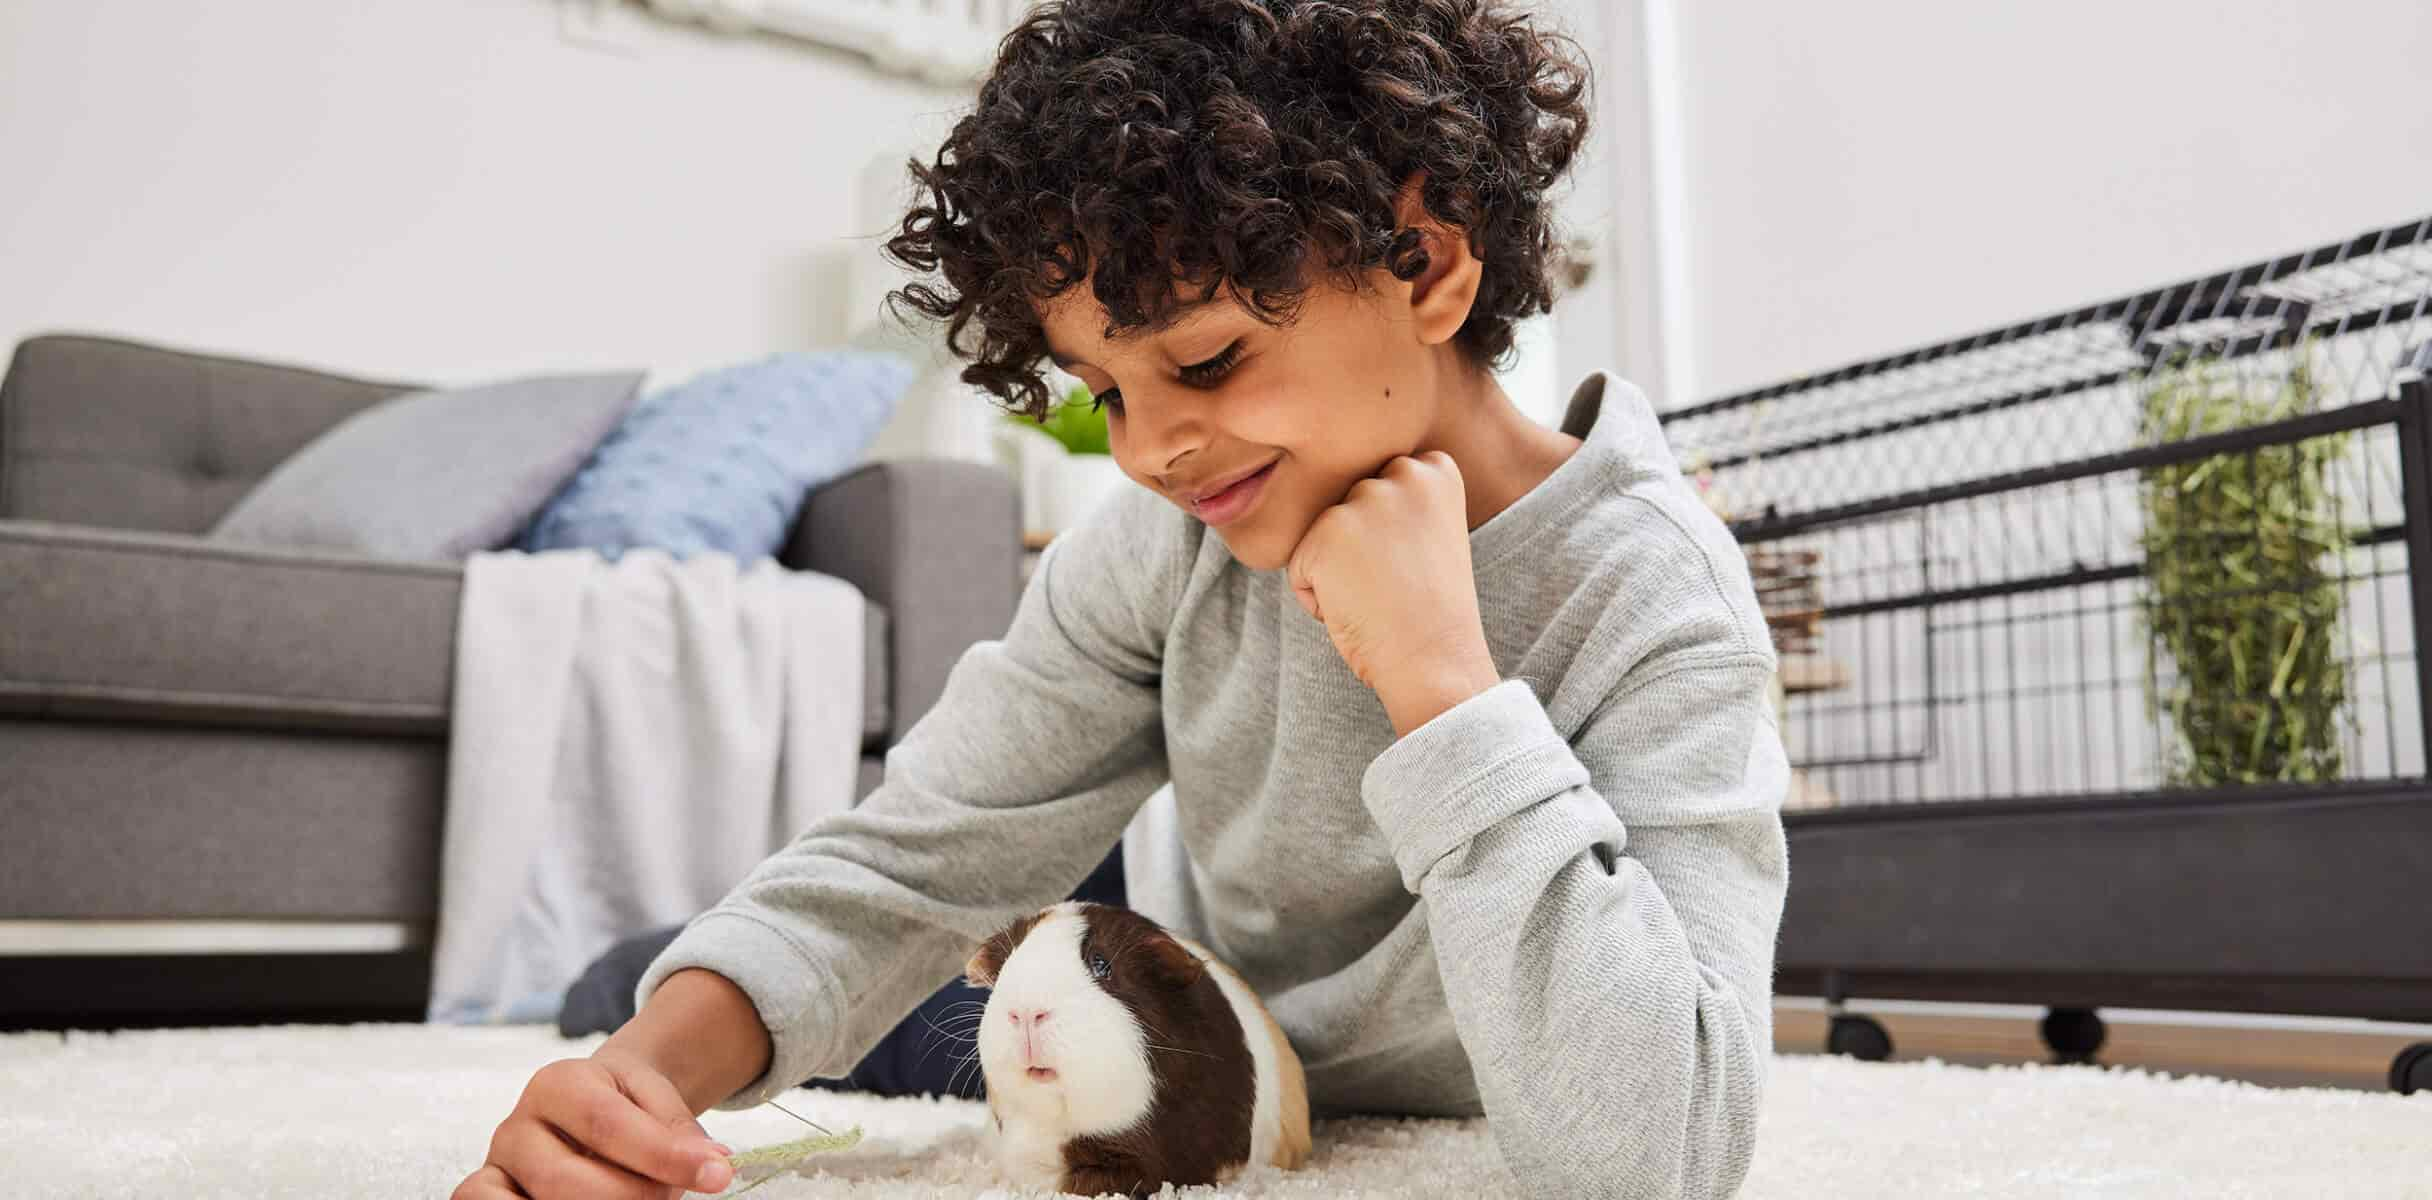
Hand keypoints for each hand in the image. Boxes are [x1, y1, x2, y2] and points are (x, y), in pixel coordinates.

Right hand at [452, 1051, 735, 1198]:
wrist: (586, 1107)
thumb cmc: (626, 1105)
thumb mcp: (655, 1099)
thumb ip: (678, 1130)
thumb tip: (714, 1165)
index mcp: (558, 1084)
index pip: (607, 1124)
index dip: (663, 1155)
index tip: (716, 1175)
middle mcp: (516, 1126)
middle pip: (566, 1179)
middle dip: (633, 1196)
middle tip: (671, 1193)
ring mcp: (497, 1167)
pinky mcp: (488, 1194)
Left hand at [1287, 451, 1499, 735]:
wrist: (1434, 660)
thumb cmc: (1430, 611)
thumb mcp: (1430, 533)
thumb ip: (1397, 501)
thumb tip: (1342, 493)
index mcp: (1436, 469)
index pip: (1381, 481)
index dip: (1390, 533)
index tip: (1420, 561)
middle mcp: (1403, 472)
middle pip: (1348, 502)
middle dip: (1359, 545)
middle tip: (1398, 583)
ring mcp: (1364, 500)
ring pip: (1322, 532)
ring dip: (1336, 568)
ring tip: (1378, 597)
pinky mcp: (1327, 533)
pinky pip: (1300, 565)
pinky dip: (1316, 596)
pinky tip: (1355, 609)